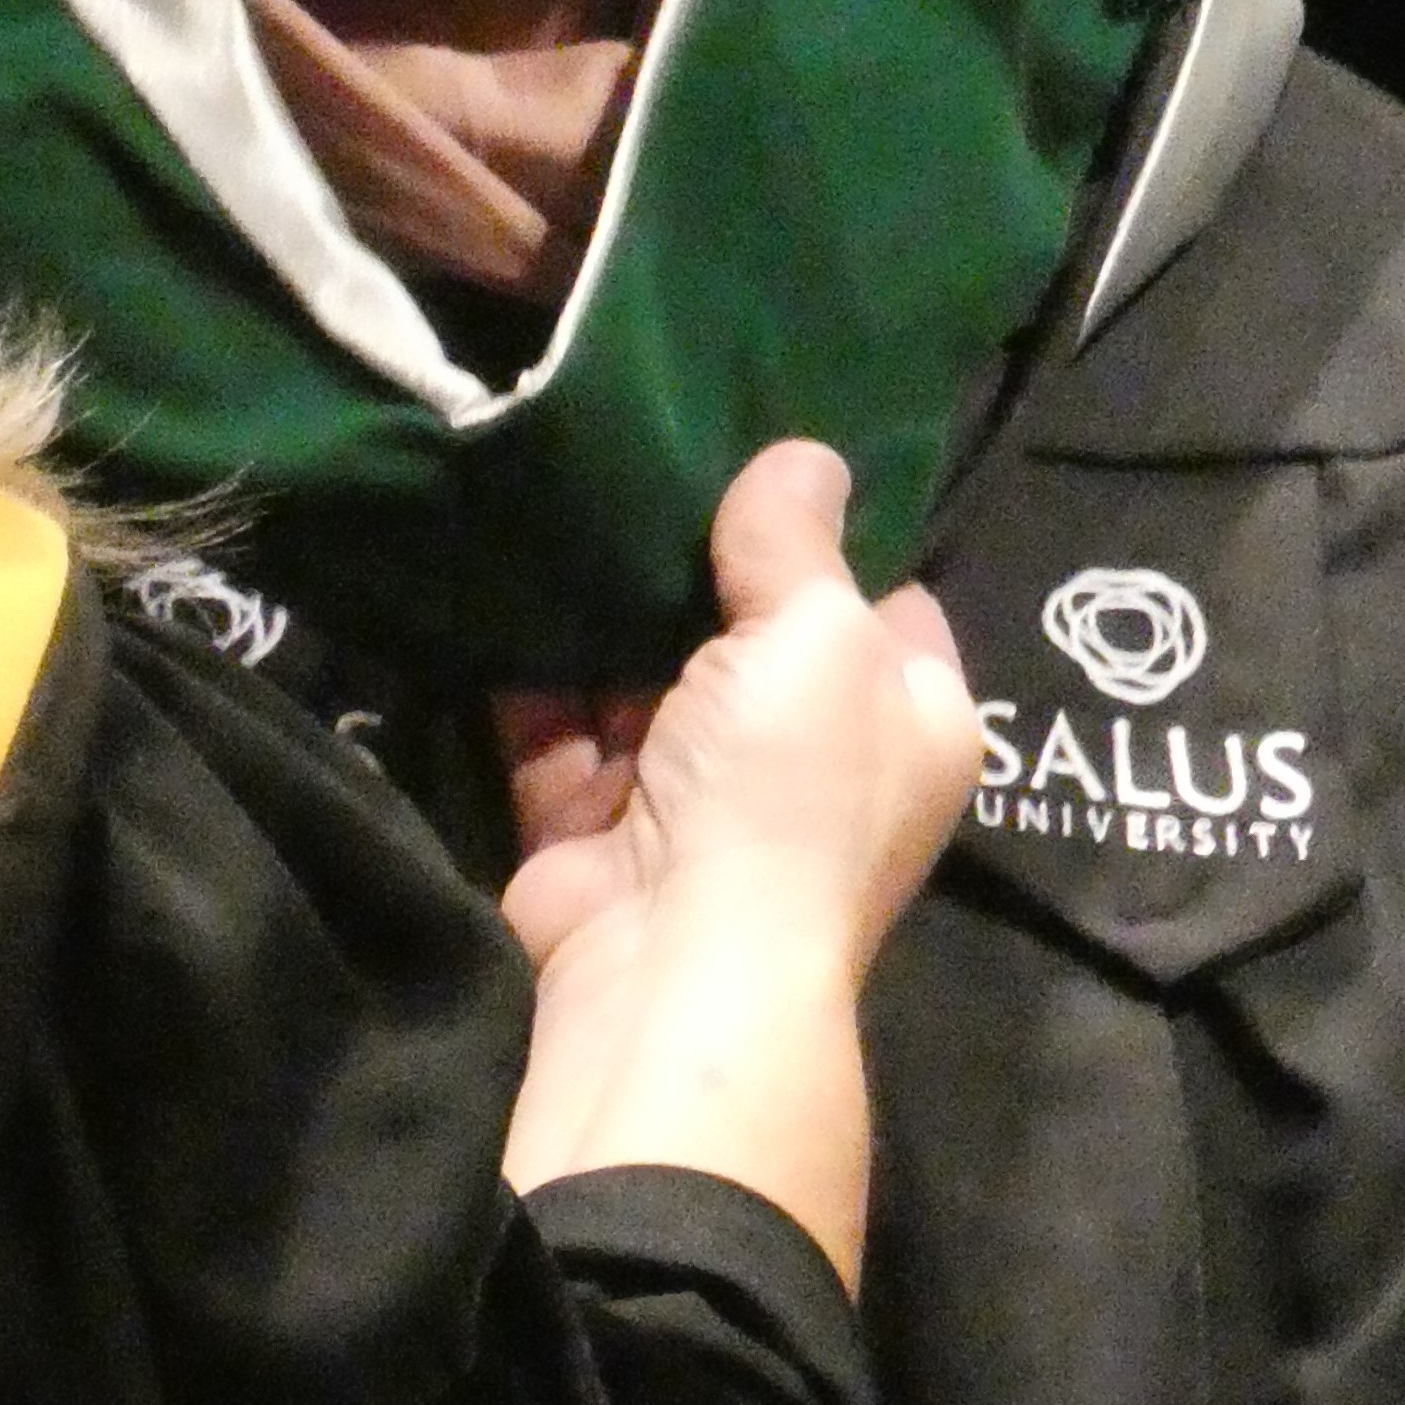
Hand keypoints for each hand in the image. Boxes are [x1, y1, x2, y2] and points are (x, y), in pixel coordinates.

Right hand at [494, 442, 979, 1285]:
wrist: (677, 965)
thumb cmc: (787, 786)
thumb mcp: (820, 632)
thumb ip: (800, 539)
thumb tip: (807, 457)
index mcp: (907, 721)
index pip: (888, 602)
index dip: (838, 530)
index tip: (769, 446)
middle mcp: (811, 760)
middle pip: (755, 634)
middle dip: (702, 557)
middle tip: (642, 440)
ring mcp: (697, 796)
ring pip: (645, 675)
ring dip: (602, 605)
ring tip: (560, 485)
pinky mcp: (594, 825)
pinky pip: (556, 727)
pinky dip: (527, 668)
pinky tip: (498, 574)